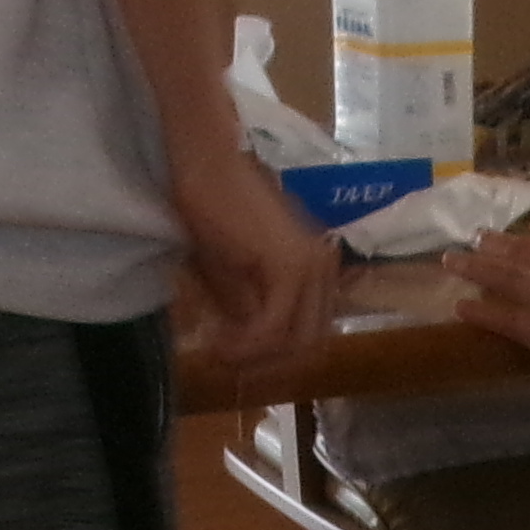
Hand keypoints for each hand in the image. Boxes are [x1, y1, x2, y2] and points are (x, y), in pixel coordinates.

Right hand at [172, 143, 343, 374]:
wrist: (204, 163)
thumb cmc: (211, 206)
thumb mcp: (232, 272)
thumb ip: (249, 308)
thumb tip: (248, 349)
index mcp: (317, 268)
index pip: (310, 334)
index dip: (272, 359)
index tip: (232, 359)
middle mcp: (324, 269)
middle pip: (308, 346)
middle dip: (266, 366)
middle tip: (225, 363)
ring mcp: (313, 267)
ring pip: (295, 343)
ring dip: (253, 359)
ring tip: (217, 350)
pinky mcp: (291, 267)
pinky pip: (275, 329)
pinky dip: (246, 345)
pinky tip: (218, 341)